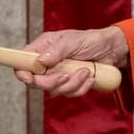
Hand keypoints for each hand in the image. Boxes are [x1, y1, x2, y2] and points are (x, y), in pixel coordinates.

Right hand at [15, 26, 129, 96]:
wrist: (111, 50)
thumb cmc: (91, 40)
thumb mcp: (73, 41)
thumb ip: (57, 50)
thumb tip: (40, 60)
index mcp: (43, 48)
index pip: (22, 63)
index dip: (22, 73)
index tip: (30, 79)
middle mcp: (47, 63)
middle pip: (36, 83)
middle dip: (52, 82)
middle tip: (66, 75)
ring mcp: (58, 75)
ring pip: (55, 91)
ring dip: (72, 83)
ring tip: (85, 70)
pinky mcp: (70, 84)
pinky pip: (70, 94)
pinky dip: (82, 87)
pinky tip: (90, 76)